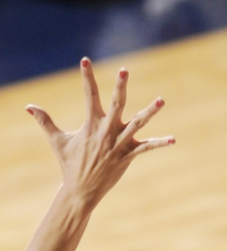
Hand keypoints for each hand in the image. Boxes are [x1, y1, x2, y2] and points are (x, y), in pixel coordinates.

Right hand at [28, 57, 172, 210]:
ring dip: (150, 111)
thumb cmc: (69, 164)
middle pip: (115, 104)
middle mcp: (106, 131)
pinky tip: (173, 140)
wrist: (81, 190)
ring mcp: (119, 143)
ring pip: (137, 123)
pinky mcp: (129, 156)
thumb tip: (28, 107)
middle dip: (119, 87)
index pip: (88, 95)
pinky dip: (160, 143)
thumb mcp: (56, 141)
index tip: (85, 60)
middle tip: (124, 70)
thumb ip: (45, 122)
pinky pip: (147, 148)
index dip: (87, 78)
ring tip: (162, 99)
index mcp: (90, 124)